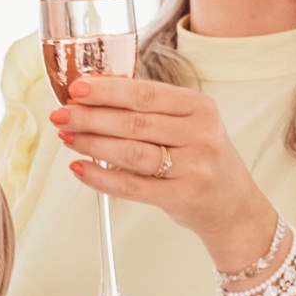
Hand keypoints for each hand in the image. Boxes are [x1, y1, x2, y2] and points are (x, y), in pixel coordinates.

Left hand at [51, 74, 278, 269]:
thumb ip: (150, 110)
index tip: (76, 88)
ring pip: (130, 152)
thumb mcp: (190, 125)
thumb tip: (93, 97)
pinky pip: (131, 186)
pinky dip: (100, 177)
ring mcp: (193, 168)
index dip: (107, 90)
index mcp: (200, 108)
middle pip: (134, 122)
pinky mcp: (181, 198)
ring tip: (66, 136)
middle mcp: (201, 136)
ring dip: (91, 143)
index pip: (145, 93)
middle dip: (90, 116)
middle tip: (61, 114)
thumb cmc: (202, 160)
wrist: (234, 207)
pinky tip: (79, 168)